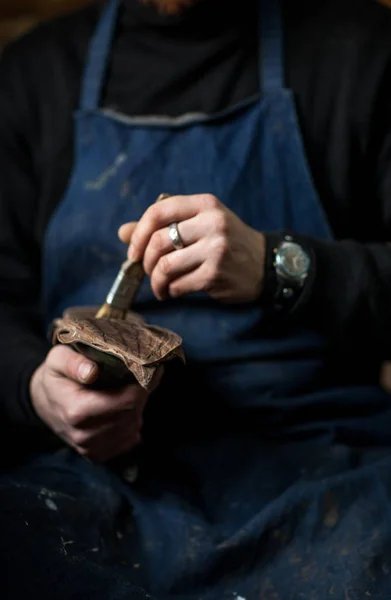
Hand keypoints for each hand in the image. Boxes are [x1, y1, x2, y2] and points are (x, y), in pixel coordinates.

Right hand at [30, 345, 161, 462]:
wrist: (45, 402)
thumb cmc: (56, 376)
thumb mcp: (58, 359)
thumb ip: (73, 363)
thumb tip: (92, 372)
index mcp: (77, 412)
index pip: (127, 402)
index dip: (142, 384)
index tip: (147, 368)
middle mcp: (84, 436)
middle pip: (133, 414)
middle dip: (140, 394)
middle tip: (140, 377)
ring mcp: (91, 449)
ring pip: (133, 427)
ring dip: (136, 409)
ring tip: (128, 391)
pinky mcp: (97, 456)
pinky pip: (129, 440)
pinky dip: (131, 423)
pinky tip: (122, 409)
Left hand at [118, 194, 264, 302]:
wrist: (265, 265)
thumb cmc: (226, 242)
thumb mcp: (199, 225)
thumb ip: (162, 226)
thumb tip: (122, 233)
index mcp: (205, 205)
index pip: (159, 210)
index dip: (139, 232)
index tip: (132, 251)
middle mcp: (212, 223)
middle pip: (158, 241)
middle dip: (145, 261)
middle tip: (147, 272)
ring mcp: (215, 249)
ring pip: (165, 266)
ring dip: (155, 281)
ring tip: (159, 286)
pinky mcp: (216, 274)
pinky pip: (178, 284)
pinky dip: (170, 291)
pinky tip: (173, 292)